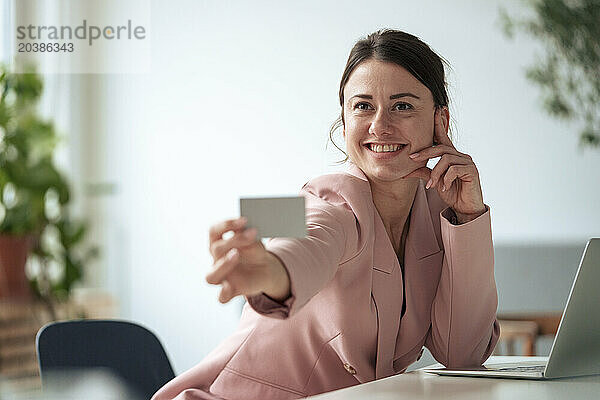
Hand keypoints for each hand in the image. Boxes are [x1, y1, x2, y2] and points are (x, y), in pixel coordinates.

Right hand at [206, 217, 290, 302]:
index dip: (226, 224)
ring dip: (223, 265)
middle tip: (251, 234)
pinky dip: (224, 293)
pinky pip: (221, 297)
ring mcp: (221, 276)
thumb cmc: (254, 252)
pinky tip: (229, 287)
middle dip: (234, 240)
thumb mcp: (254, 242)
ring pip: (211, 276)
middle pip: (216, 249)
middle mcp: (216, 260)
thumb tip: (247, 230)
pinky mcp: (230, 291)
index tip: (243, 220)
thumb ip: (248, 238)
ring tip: (236, 254)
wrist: (265, 270)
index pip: (213, 231)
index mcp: (218, 244)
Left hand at [402, 108, 485, 222]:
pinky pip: (455, 169)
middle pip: (441, 147)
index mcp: (451, 156)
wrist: (465, 208)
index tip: (434, 110)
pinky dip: (446, 178)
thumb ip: (424, 173)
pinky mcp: (472, 171)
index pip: (443, 137)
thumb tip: (406, 171)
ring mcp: (467, 162)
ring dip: (436, 172)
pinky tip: (443, 187)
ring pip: (446, 159)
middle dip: (425, 153)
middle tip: (412, 159)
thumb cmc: (452, 193)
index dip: (438, 124)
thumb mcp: (434, 181)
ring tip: (432, 184)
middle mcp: (460, 155)